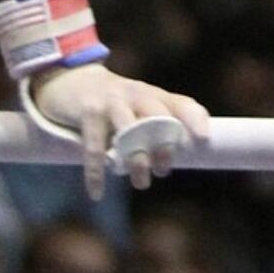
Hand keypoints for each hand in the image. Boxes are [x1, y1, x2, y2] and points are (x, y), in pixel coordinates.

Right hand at [29, 62, 209, 199]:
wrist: (69, 79)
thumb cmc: (112, 104)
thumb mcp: (137, 108)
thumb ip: (156, 128)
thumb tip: (171, 163)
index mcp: (153, 95)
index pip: (181, 103)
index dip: (194, 119)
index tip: (203, 140)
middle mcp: (136, 93)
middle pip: (157, 116)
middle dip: (164, 145)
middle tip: (164, 171)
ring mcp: (112, 99)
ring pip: (130, 130)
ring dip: (136, 160)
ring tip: (141, 183)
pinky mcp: (88, 110)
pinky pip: (95, 145)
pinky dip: (96, 173)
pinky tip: (97, 193)